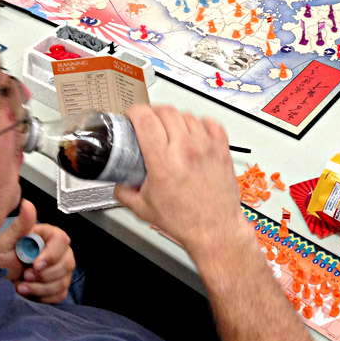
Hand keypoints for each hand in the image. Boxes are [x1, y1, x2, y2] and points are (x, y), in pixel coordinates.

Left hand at [0, 199, 75, 303]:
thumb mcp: (5, 242)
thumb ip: (20, 224)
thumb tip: (27, 204)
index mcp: (46, 237)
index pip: (62, 240)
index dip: (51, 254)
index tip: (35, 264)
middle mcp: (56, 252)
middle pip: (67, 262)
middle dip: (44, 274)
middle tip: (25, 275)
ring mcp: (58, 271)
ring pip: (63, 280)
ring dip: (40, 287)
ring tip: (22, 284)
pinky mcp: (56, 287)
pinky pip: (59, 294)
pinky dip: (43, 296)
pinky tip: (29, 292)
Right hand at [114, 105, 248, 256]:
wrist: (214, 228)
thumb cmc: (185, 220)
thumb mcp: (143, 209)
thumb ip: (124, 193)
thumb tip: (118, 182)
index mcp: (163, 162)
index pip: (146, 119)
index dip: (135, 112)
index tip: (132, 116)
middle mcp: (186, 150)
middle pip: (165, 111)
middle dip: (152, 113)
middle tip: (148, 123)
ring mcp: (206, 147)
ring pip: (186, 114)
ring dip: (174, 118)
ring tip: (170, 130)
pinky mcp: (221, 149)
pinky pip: (209, 122)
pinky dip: (199, 122)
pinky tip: (193, 132)